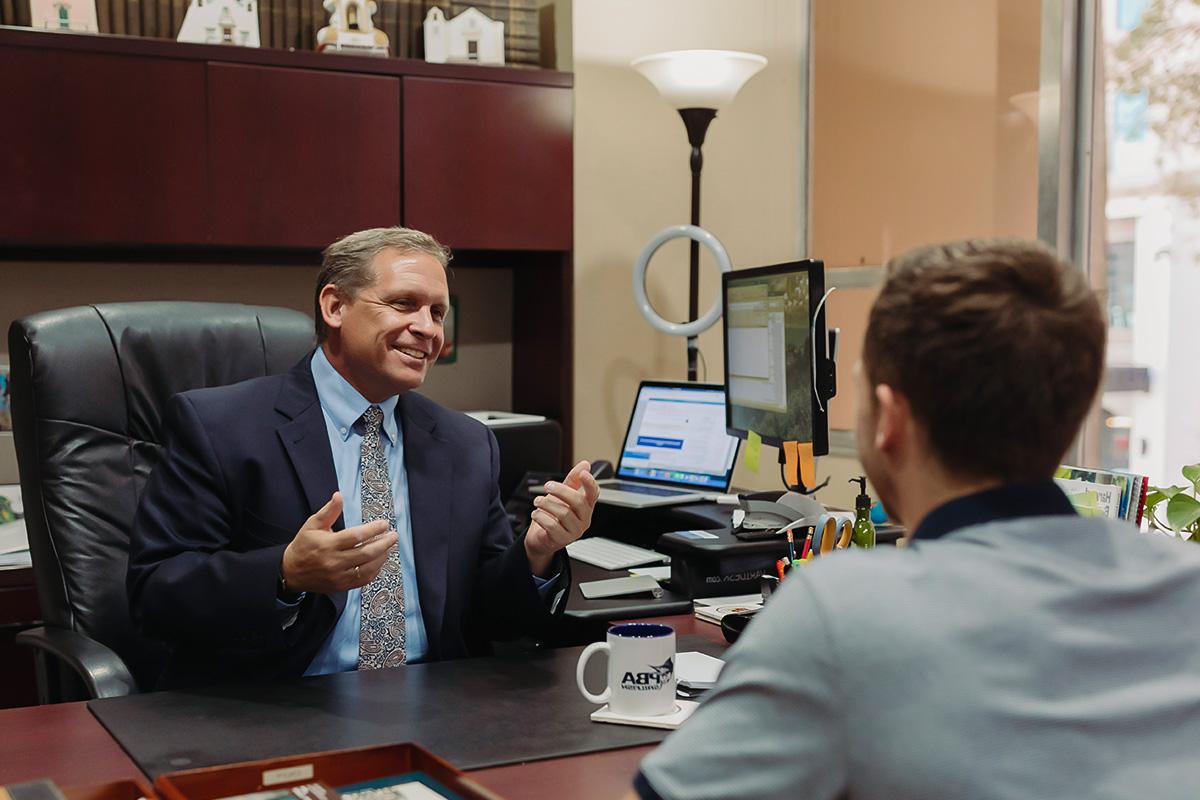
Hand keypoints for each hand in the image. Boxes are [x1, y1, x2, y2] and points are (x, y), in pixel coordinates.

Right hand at [281, 491, 398, 593]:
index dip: (373, 529)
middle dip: (383, 544)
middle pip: (366, 553)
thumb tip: (339, 495)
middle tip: (393, 536)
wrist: (291, 572)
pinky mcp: (340, 586)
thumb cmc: (303, 545)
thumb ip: (328, 511)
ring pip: (367, 568)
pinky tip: (379, 562)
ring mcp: (338, 576)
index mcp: (328, 544)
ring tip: (388, 547)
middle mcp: (334, 561)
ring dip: (382, 557)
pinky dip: (374, 571)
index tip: (384, 524)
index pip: (356, 536)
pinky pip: (362, 581)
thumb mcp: (312, 524)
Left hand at [524, 460, 598, 575]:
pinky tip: (536, 514)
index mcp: (586, 507)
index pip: (594, 494)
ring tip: (537, 501)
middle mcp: (584, 519)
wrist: (540, 537)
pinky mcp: (563, 540)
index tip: (583, 473)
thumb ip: (573, 480)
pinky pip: (552, 525)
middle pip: (578, 501)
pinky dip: (541, 516)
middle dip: (560, 490)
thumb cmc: (553, 515)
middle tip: (547, 486)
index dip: (590, 483)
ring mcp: (575, 531)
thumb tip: (585, 464)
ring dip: (546, 504)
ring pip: (563, 513)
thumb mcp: (562, 495)